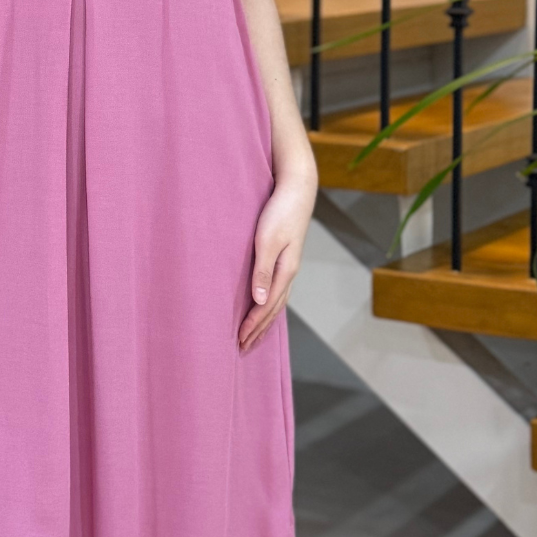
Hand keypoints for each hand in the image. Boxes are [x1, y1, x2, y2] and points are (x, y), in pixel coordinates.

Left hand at [239, 168, 317, 351]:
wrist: (298, 187)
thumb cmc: (281, 211)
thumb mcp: (268, 240)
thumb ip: (263, 270)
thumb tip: (259, 301)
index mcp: (285, 271)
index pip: (267, 307)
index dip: (253, 325)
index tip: (239, 341)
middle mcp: (288, 272)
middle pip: (273, 309)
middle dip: (259, 330)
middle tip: (243, 348)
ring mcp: (288, 265)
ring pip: (276, 301)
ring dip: (264, 320)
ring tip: (253, 336)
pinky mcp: (285, 256)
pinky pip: (277, 288)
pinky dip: (269, 304)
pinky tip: (263, 304)